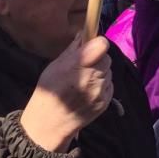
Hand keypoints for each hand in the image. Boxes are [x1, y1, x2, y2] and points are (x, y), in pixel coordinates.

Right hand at [20, 35, 112, 152]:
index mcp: (76, 66)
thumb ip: (72, 49)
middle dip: (98, 58)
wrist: (49, 124)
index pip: (101, 45)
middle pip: (106, 58)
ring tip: (84, 81)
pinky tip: (88, 92)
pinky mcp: (106, 102)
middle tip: (85, 65)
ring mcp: (100, 92)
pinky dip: (102, 85)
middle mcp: (91, 78)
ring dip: (100, 73)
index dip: (97, 43)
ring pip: (108, 72)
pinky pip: (109, 85)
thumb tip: (84, 33)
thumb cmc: (49, 92)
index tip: (91, 46)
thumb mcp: (55, 66)